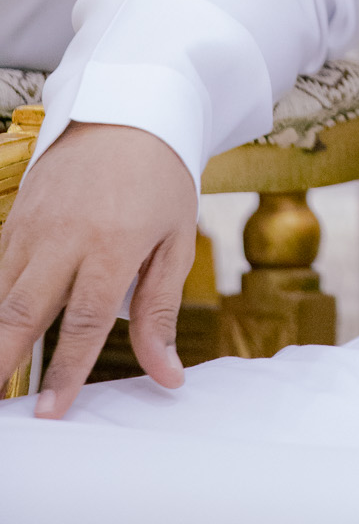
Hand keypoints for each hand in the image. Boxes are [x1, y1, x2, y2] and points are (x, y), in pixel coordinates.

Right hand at [0, 121, 197, 416]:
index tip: (50, 414)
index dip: (65, 373)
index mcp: (115, 244)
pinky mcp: (16, 215)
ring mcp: (35, 224)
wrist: (128, 109)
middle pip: (23, 312)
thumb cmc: (161, 179)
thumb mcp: (175, 240)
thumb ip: (161, 311)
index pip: (84, 322)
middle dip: (4, 362)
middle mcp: (66, 236)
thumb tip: (168, 375)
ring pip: (1, 293)